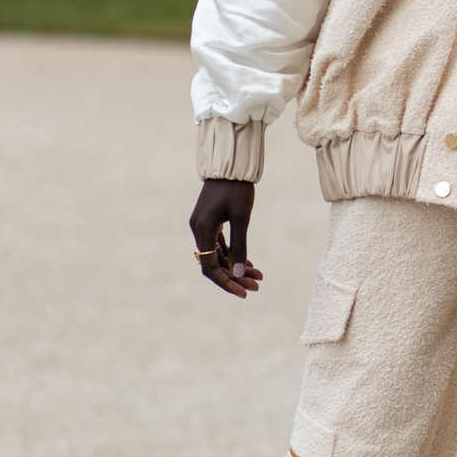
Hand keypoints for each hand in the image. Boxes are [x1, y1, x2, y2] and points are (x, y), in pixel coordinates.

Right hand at [189, 178, 262, 298]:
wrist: (230, 164)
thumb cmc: (237, 188)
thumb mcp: (241, 217)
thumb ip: (239, 246)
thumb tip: (237, 273)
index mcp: (203, 229)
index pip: (210, 267)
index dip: (225, 282)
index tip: (244, 292)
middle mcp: (199, 229)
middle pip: (214, 263)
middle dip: (235, 277)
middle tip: (257, 286)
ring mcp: (203, 225)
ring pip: (218, 255)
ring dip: (235, 266)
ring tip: (258, 276)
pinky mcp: (210, 221)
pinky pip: (219, 244)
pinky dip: (232, 254)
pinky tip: (248, 263)